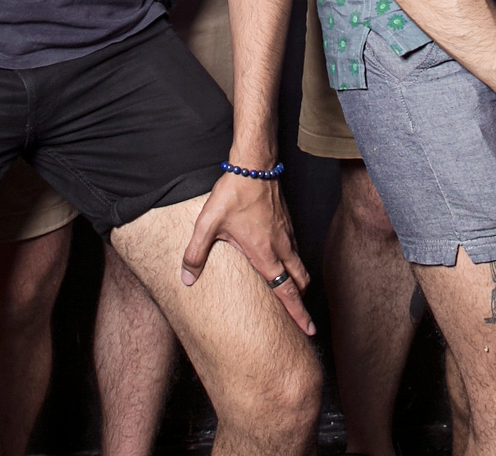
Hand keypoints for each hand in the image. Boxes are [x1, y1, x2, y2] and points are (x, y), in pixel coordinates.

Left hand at [180, 173, 315, 335]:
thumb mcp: (208, 225)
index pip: (286, 292)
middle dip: (301, 302)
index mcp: (265, 255)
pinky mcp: (286, 222)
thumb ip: (195, 254)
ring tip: (291, 292)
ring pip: (299, 265)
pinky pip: (295, 249)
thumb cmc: (232, 195)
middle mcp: (281, 247)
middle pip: (299, 282)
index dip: (298, 313)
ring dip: (298, 281)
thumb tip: (186, 279)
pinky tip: (281, 260)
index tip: (309, 330)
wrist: (254, 166)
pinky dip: (294, 262)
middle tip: (301, 319)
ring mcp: (287, 234)